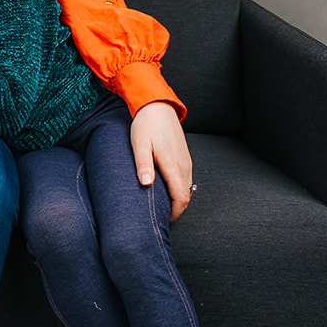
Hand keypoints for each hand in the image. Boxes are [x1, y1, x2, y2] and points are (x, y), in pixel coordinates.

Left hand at [130, 101, 193, 221]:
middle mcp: (184, 165)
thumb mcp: (139, 144)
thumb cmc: (145, 125)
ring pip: (187, 188)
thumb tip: (147, 185)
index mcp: (172, 164)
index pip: (181, 198)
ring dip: (177, 198)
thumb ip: (143, 164)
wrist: (158, 106)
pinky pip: (186, 179)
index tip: (163, 221)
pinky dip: (179, 188)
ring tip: (161, 204)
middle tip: (159, 216)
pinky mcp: (185, 156)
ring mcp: (186, 160)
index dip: (175, 214)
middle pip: (186, 196)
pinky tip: (165, 189)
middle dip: (176, 209)